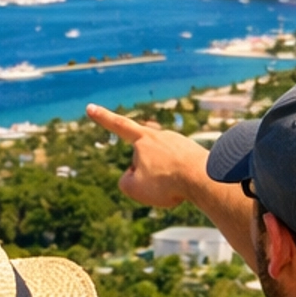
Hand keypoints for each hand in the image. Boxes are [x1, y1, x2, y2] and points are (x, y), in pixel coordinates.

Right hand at [88, 105, 209, 210]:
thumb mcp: (133, 189)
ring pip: (163, 169)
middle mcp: (162, 136)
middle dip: (148, 177)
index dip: (103, 117)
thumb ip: (126, 181)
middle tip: (160, 187)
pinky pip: (181, 172)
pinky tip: (190, 186)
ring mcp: (180, 143)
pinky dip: (181, 182)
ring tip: (178, 188)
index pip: (118, 125)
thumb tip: (136, 177)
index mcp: (143, 139)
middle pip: (145, 163)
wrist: (205, 180)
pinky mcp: (195, 153)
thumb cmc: (167, 183)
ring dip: (166, 181)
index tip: (90, 107)